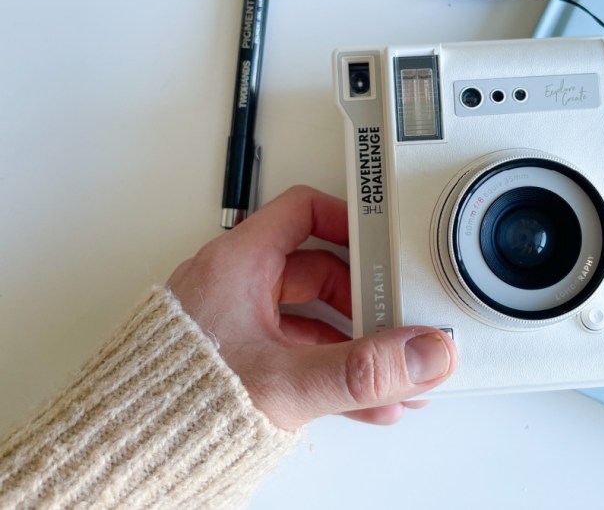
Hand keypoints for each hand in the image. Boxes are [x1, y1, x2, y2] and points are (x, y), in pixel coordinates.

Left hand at [167, 186, 456, 430]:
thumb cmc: (169, 400)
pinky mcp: (241, 364)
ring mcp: (239, 328)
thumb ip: (361, 370)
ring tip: (392, 369)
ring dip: (358, 344)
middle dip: (367, 299)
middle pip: (321, 270)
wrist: (122, 455)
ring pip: (315, 319)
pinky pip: (301, 355)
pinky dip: (336, 372)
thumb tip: (419, 355)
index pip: (303, 211)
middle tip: (399, 314)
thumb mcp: (283, 381)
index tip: (385, 239)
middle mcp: (236, 289)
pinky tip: (366, 400)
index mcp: (237, 265)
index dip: (348, 219)